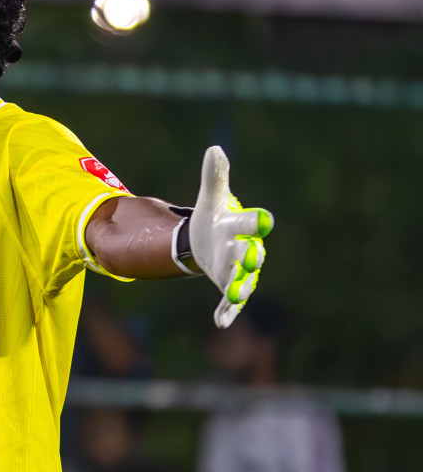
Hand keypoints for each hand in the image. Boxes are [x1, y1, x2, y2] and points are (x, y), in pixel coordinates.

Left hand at [190, 146, 273, 327]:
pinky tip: (220, 322)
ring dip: (239, 287)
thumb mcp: (209, 199)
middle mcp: (244, 249)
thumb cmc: (213, 219)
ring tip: (233, 296)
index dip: (256, 221)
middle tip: (248, 258)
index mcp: (240, 226)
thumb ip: (214, 177)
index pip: (251, 222)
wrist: (208, 241)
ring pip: (242, 280)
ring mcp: (238, 271)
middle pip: (249, 254)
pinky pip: (230, 302)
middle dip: (248, 257)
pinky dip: (227, 312)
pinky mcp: (229, 287)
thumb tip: (214, 148)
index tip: (263, 219)